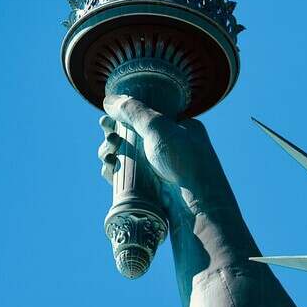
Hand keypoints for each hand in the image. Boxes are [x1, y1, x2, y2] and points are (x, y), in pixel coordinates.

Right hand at [97, 94, 228, 214]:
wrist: (198, 206)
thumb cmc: (185, 162)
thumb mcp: (160, 128)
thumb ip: (135, 112)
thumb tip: (109, 100)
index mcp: (180, 128)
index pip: (146, 117)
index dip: (124, 117)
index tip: (108, 118)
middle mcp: (169, 147)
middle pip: (131, 136)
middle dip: (113, 136)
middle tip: (110, 138)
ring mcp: (159, 169)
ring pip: (125, 156)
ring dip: (110, 152)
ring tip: (108, 155)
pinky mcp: (150, 189)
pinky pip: (126, 176)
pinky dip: (113, 171)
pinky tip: (108, 169)